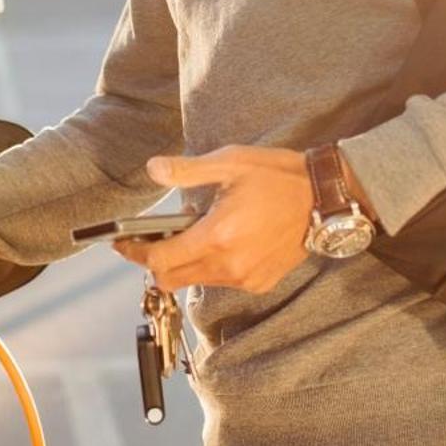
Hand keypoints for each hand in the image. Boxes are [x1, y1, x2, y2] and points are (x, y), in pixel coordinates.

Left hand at [112, 146, 311, 293]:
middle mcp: (229, 265)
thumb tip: (152, 169)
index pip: (160, 259)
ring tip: (192, 234)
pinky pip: (221, 282)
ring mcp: (245, 278)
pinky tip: (221, 242)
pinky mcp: (259, 283)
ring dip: (184, 264)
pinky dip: (210, 267)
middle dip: (155, 262)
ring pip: (196, 282)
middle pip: (171, 279)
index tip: (121, 243)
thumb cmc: (277, 176)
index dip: (135, 253)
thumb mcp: (230, 163)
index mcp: (217, 235)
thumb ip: (187, 170)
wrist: (324, 199)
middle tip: (152, 239)